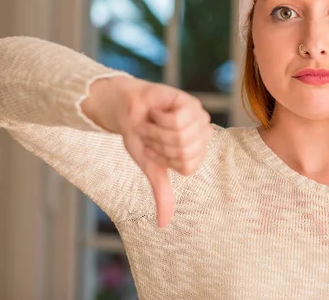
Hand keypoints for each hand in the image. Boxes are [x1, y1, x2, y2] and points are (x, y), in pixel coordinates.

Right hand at [83, 76, 213, 227]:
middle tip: (152, 133)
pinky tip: (158, 111)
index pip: (186, 168)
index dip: (163, 159)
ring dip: (157, 131)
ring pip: (181, 136)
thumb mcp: (151, 168)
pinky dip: (160, 118)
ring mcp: (199, 119)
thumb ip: (162, 193)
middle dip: (159, 144)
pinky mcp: (191, 103)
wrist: (126, 110)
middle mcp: (202, 137)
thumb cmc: (140, 136)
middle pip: (184, 152)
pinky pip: (178, 120)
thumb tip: (163, 224)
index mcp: (196, 155)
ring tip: (153, 122)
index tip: (155, 148)